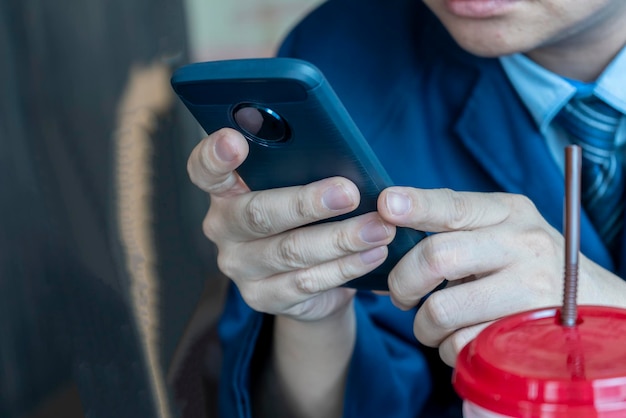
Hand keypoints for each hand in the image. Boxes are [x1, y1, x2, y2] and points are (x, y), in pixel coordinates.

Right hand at [187, 128, 395, 321]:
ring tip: (378, 228)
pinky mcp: (262, 297)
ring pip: (290, 251)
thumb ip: (302, 170)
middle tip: (349, 193)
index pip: (205, 169)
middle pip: (258, 213)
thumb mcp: (297, 188)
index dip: (215, 155)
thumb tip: (344, 155)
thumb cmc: (304, 216)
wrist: (308, 279)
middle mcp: (223, 227)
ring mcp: (239, 266)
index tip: (234, 140)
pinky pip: (307, 282)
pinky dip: (345, 267)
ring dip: (340, 238)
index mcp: (225, 190)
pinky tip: (373, 254)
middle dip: (307, 203)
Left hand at [378, 187, 625, 365]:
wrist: (591, 305)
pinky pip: (461, 344)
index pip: (454, 205)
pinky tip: (462, 338)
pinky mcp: (528, 333)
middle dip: (403, 282)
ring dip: (423, 325)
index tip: (387, 203)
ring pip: (441, 309)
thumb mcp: (502, 231)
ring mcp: (531, 289)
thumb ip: (454, 226)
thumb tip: (388, 225)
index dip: (417, 205)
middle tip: (402, 295)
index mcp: (509, 212)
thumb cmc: (527, 265)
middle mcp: (523, 244)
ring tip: (433, 323)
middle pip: (437, 256)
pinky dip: (449, 348)